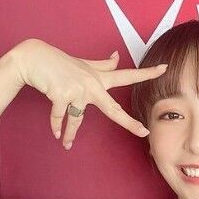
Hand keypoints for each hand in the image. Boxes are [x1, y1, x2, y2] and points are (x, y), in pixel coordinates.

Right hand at [12, 39, 166, 148]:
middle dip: (128, 122)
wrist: (34, 58)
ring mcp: (77, 90)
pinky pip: (60, 118)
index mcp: (99, 78)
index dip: (146, 73)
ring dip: (70, 133)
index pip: (127, 76)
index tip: (164, 69)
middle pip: (113, 108)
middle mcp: (91, 85)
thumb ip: (103, 64)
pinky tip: (55, 133)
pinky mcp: (61, 95)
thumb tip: (117, 55)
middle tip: (142, 132)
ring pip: (78, 119)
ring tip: (66, 143)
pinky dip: (57, 127)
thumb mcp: (84, 63)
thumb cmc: (59, 62)